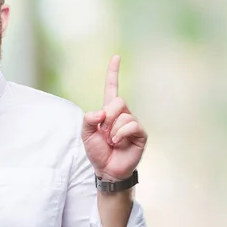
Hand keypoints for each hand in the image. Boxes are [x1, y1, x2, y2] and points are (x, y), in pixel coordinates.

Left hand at [82, 55, 146, 180]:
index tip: (116, 57)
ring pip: (123, 116)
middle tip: (105, 133)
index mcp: (109, 111)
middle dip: (108, 118)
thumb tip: (103, 112)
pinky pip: (131, 125)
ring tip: (112, 142)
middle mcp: (123, 114)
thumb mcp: (86, 134)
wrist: (107, 169)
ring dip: (113, 131)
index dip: (113, 73)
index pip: (112, 88)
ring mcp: (133, 123)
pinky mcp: (140, 134)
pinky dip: (121, 135)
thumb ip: (88, 119)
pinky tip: (119, 143)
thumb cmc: (98, 151)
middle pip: (118, 101)